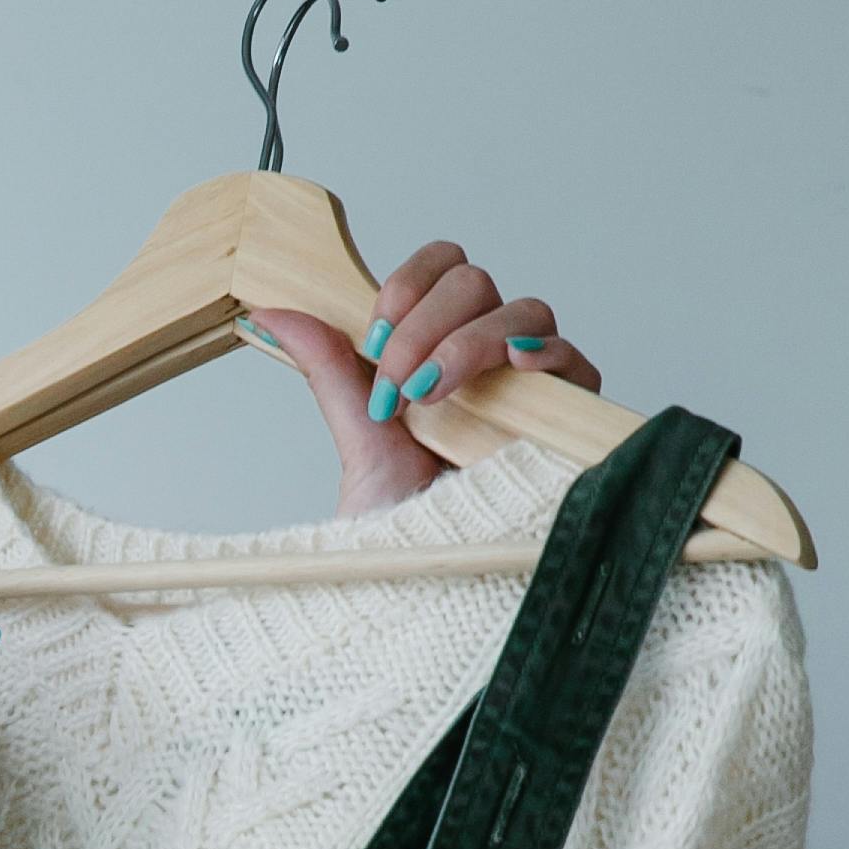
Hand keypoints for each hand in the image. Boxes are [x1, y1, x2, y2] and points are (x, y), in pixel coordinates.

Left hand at [248, 243, 601, 514]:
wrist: (429, 579)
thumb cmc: (401, 518)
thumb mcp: (360, 436)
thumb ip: (329, 368)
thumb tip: (273, 312)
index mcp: (438, 347)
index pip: (441, 269)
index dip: (410, 283)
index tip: (376, 333)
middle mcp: (488, 358)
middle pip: (476, 283)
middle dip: (427, 323)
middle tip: (398, 384)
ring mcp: (529, 385)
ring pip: (523, 312)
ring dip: (470, 342)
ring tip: (433, 395)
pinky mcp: (565, 417)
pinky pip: (575, 361)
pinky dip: (544, 354)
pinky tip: (516, 368)